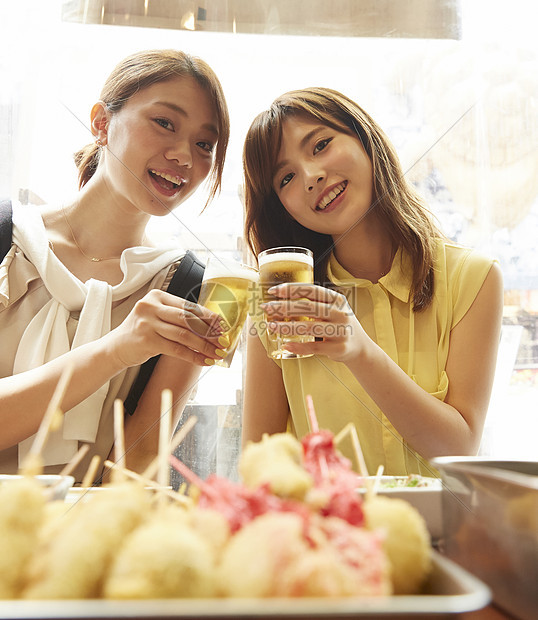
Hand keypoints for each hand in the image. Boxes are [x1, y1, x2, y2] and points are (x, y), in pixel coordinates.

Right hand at [107, 289, 226, 367]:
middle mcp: (151, 306)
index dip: (209, 317)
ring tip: (217, 353)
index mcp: (157, 296)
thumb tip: (211, 326)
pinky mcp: (146, 340)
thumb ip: (178, 317)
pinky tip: (204, 360)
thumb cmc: (142, 332)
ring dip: (205, 346)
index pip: (189, 306)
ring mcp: (147, 323)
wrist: (115, 348)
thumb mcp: (157, 318)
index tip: (224, 326)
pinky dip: (193, 356)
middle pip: (188, 319)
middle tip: (224, 341)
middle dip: (210, 331)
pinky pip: (176, 349)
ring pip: (184, 335)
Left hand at [261, 283, 367, 362]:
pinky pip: (314, 347)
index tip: (274, 290)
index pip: (312, 290)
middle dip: (284, 307)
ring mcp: (340, 331)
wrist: (360, 347)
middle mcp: (340, 313)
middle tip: (267, 308)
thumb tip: (282, 299)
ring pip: (308, 328)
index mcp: (337, 300)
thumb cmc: (339, 324)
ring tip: (271, 326)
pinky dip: (298, 346)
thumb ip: (315, 303)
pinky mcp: (338, 348)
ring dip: (287, 327)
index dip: (292, 289)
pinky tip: (285, 344)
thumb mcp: (333, 308)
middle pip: (307, 308)